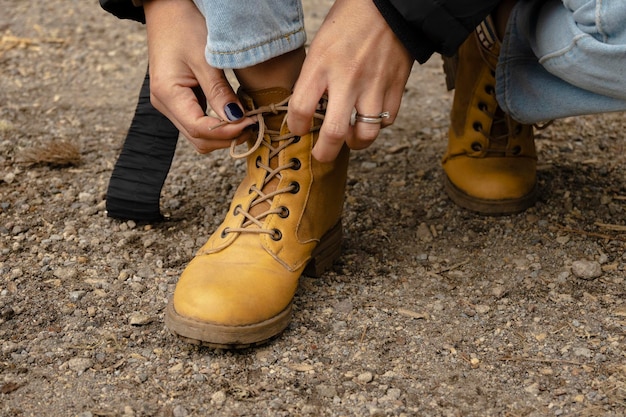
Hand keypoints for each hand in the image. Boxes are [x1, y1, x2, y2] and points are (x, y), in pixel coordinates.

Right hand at [143, 0, 255, 152]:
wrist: (167, 7)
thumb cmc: (184, 25)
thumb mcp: (205, 58)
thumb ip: (219, 92)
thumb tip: (236, 120)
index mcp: (167, 94)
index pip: (199, 129)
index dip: (227, 132)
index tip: (252, 123)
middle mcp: (164, 104)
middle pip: (198, 138)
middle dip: (227, 137)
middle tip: (254, 124)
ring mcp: (169, 104)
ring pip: (198, 134)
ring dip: (223, 133)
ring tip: (247, 119)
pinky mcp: (178, 100)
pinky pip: (198, 122)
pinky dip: (217, 123)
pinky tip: (234, 112)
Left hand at [288, 0, 413, 161]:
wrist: (390, 4)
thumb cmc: (349, 21)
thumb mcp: (320, 44)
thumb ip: (313, 77)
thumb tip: (309, 108)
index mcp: (321, 65)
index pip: (300, 110)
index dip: (295, 126)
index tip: (299, 128)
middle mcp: (347, 79)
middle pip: (334, 134)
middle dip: (324, 153)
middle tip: (321, 154)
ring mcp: (375, 85)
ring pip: (366, 135)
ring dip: (355, 143)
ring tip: (350, 138)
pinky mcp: (397, 86)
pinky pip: (387, 121)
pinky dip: (378, 124)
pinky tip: (370, 116)